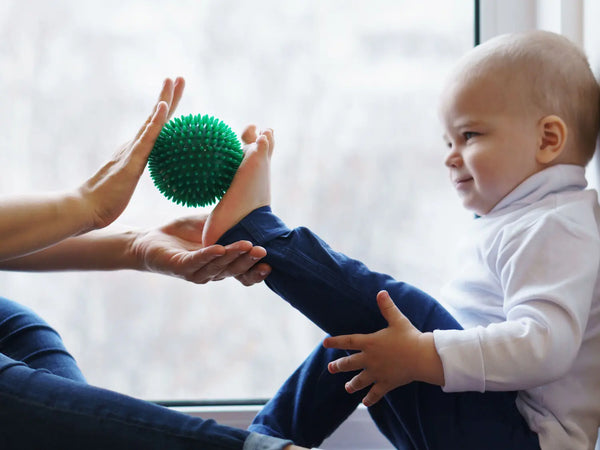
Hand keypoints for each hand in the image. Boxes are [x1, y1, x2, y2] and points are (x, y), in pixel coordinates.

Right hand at [78, 77, 184, 230]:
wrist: (86, 209)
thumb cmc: (107, 202)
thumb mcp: (128, 185)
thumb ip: (135, 175)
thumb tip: (147, 175)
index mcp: (135, 151)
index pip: (155, 127)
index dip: (166, 111)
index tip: (176, 93)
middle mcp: (133, 145)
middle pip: (156, 117)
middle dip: (168, 96)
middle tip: (179, 78)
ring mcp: (131, 151)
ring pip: (152, 122)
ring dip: (164, 100)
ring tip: (173, 81)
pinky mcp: (131, 161)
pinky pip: (147, 139)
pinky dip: (156, 121)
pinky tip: (164, 107)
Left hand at [132, 214, 270, 284]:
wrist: (151, 239)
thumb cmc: (186, 234)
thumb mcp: (215, 225)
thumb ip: (233, 222)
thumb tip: (256, 209)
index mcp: (223, 265)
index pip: (244, 274)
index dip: (257, 272)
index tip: (271, 263)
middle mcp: (212, 272)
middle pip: (235, 271)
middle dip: (249, 261)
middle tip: (263, 251)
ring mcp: (196, 272)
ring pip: (218, 267)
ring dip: (233, 257)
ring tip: (247, 245)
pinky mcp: (179, 267)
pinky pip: (195, 262)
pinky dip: (208, 256)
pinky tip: (218, 248)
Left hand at [323, 290, 442, 406]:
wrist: (422, 357)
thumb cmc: (410, 337)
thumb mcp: (397, 320)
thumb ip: (387, 307)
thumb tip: (381, 292)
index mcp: (370, 343)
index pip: (348, 341)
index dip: (335, 342)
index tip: (325, 343)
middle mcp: (370, 359)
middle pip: (349, 364)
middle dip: (339, 366)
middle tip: (331, 368)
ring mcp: (377, 373)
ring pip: (359, 381)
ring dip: (352, 385)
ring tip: (347, 387)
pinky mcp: (386, 383)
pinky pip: (375, 394)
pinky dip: (370, 399)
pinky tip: (365, 402)